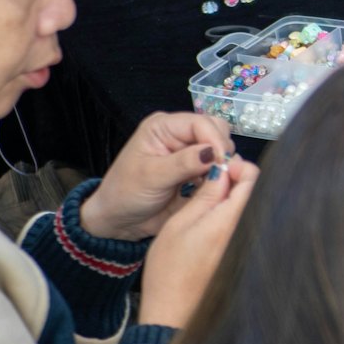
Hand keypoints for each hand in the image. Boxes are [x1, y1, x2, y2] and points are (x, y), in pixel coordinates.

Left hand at [83, 112, 235, 240]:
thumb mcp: (151, 177)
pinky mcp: (197, 168)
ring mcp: (189, 151)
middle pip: (216, 130)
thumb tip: (214, 153)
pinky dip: (222, 175)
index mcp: (163, 127)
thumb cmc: (125, 194)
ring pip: (221, 147)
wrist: (120, 220)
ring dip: (223, 164)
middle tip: (220, 174)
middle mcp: (179, 134)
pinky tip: (213, 187)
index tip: (222, 164)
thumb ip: (183, 163)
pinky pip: (219, 165)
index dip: (215, 141)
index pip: (200, 123)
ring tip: (216, 182)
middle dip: (221, 151)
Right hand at [137, 155, 256, 329]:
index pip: (252, 177)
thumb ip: (206, 195)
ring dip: (231, 197)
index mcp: (232, 219)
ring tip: (206, 201)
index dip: (236, 166)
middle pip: (253, 191)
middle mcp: (246, 229)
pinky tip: (210, 221)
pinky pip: (242, 223)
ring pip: (248, 206)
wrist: (173, 311)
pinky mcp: (240, 252)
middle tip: (210, 181)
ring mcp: (245, 242)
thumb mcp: (180, 223)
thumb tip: (222, 170)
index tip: (217, 167)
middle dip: (235, 180)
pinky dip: (230, 214)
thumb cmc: (171, 273)